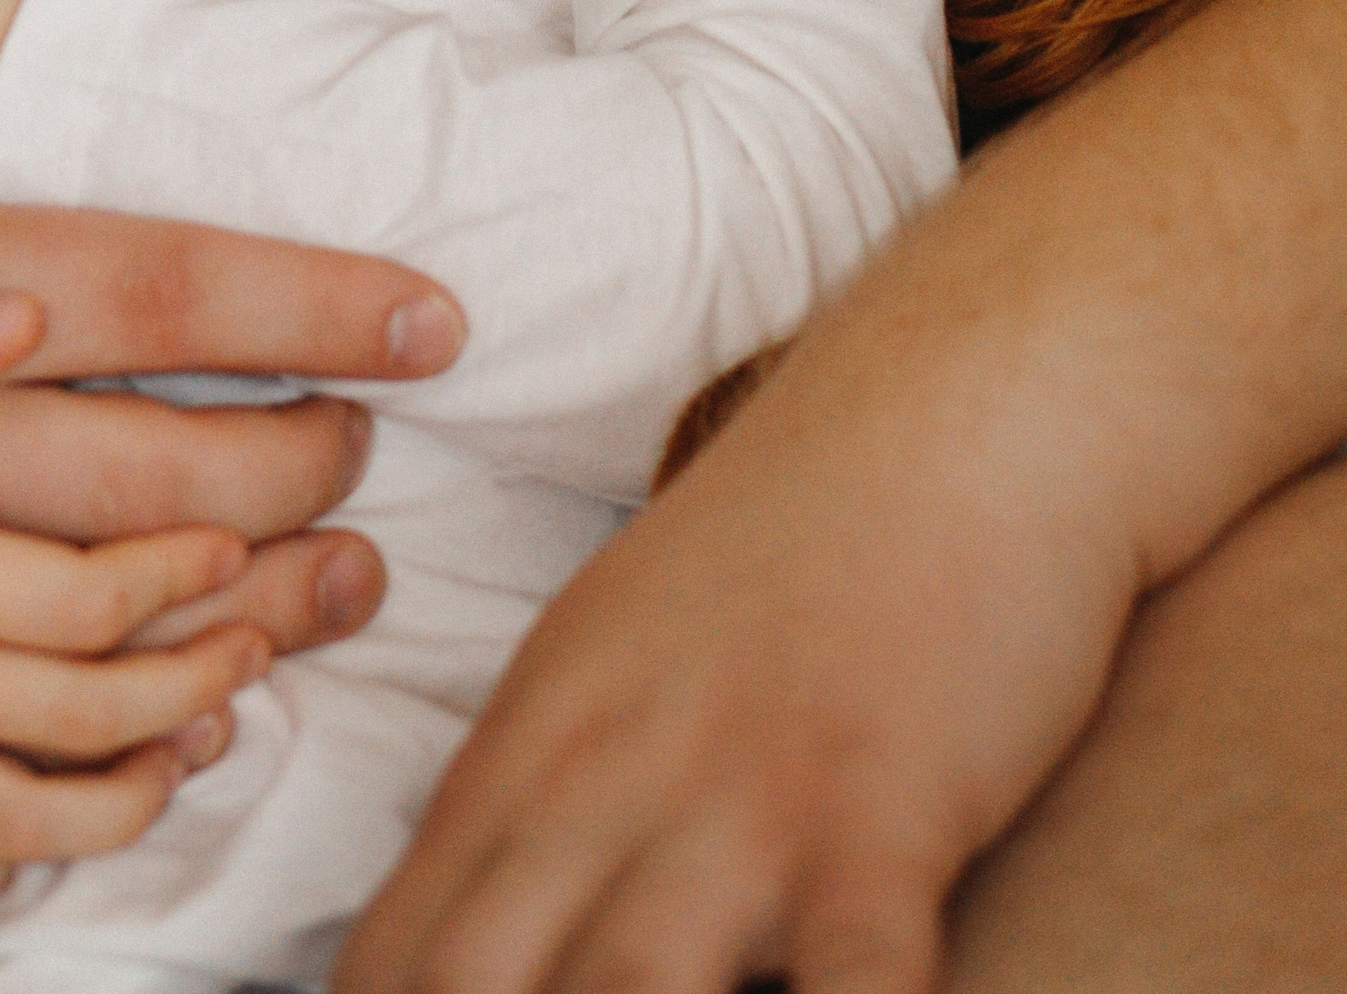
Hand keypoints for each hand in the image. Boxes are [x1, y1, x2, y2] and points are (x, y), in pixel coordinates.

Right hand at [0, 287, 279, 920]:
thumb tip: (36, 306)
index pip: (80, 598)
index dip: (179, 576)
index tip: (232, 539)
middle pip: (87, 713)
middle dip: (198, 675)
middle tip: (258, 630)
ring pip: (36, 823)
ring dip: (139, 786)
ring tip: (197, 726)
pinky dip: (17, 868)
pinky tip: (62, 807)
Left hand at [332, 377, 1130, 993]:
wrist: (954, 410)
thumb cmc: (786, 558)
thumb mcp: (613, 666)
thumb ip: (537, 814)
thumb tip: (454, 957)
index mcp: (525, 758)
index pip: (392, 966)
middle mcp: (602, 788)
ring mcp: (739, 805)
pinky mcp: (883, 814)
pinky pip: (855, 985)